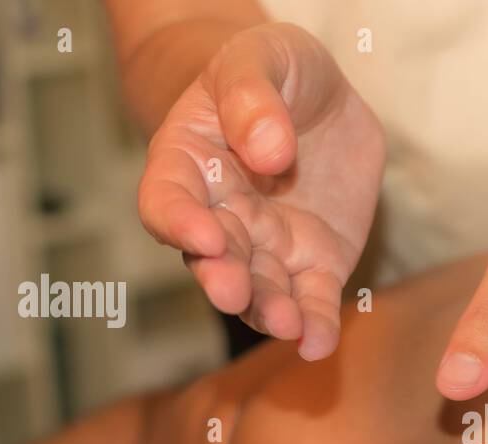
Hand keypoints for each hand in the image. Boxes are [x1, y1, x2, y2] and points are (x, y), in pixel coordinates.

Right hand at [137, 23, 383, 358]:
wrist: (319, 97)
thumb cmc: (274, 71)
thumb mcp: (262, 56)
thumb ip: (252, 96)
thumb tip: (267, 151)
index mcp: (188, 163)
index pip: (168, 200)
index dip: (178, 222)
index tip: (201, 235)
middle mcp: (221, 217)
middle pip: (213, 258)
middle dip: (223, 277)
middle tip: (233, 292)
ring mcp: (267, 247)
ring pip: (261, 290)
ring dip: (269, 311)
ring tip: (286, 325)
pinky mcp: (314, 265)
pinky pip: (312, 301)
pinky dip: (315, 326)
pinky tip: (318, 344)